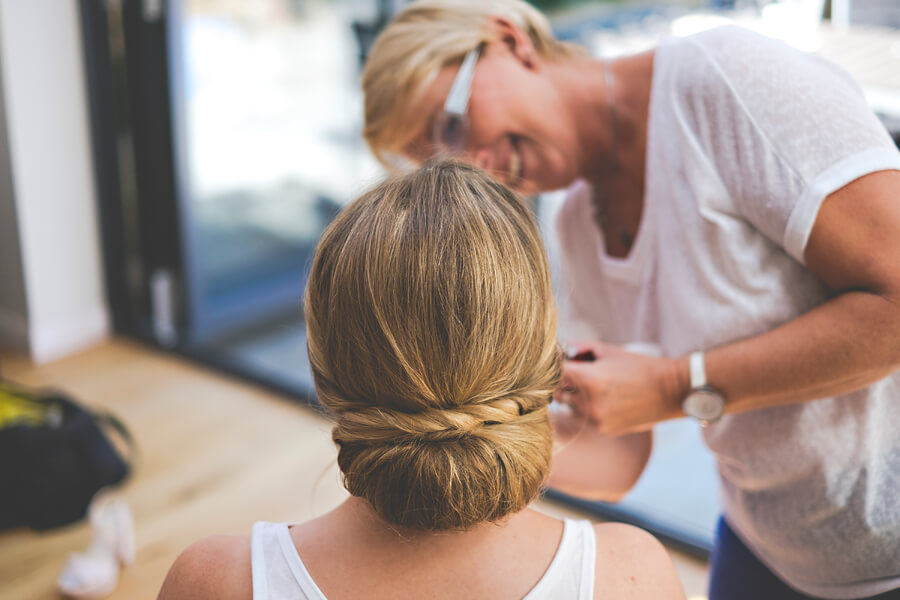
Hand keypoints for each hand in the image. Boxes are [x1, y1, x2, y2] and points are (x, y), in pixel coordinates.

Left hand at [554, 340, 686, 434]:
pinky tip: (600, 398)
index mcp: (589, 379)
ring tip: (588, 385)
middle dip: (560, 381)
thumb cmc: (641, 367)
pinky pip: (583, 418)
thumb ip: (583, 348)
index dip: (552, 366)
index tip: (556, 361)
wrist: (670, 392)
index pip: (554, 374)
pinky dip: (584, 408)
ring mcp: (596, 418)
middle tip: (569, 372)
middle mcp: (589, 402)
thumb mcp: (611, 351)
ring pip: (567, 407)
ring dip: (571, 396)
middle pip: (556, 392)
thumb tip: (565, 345)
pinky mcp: (604, 429)